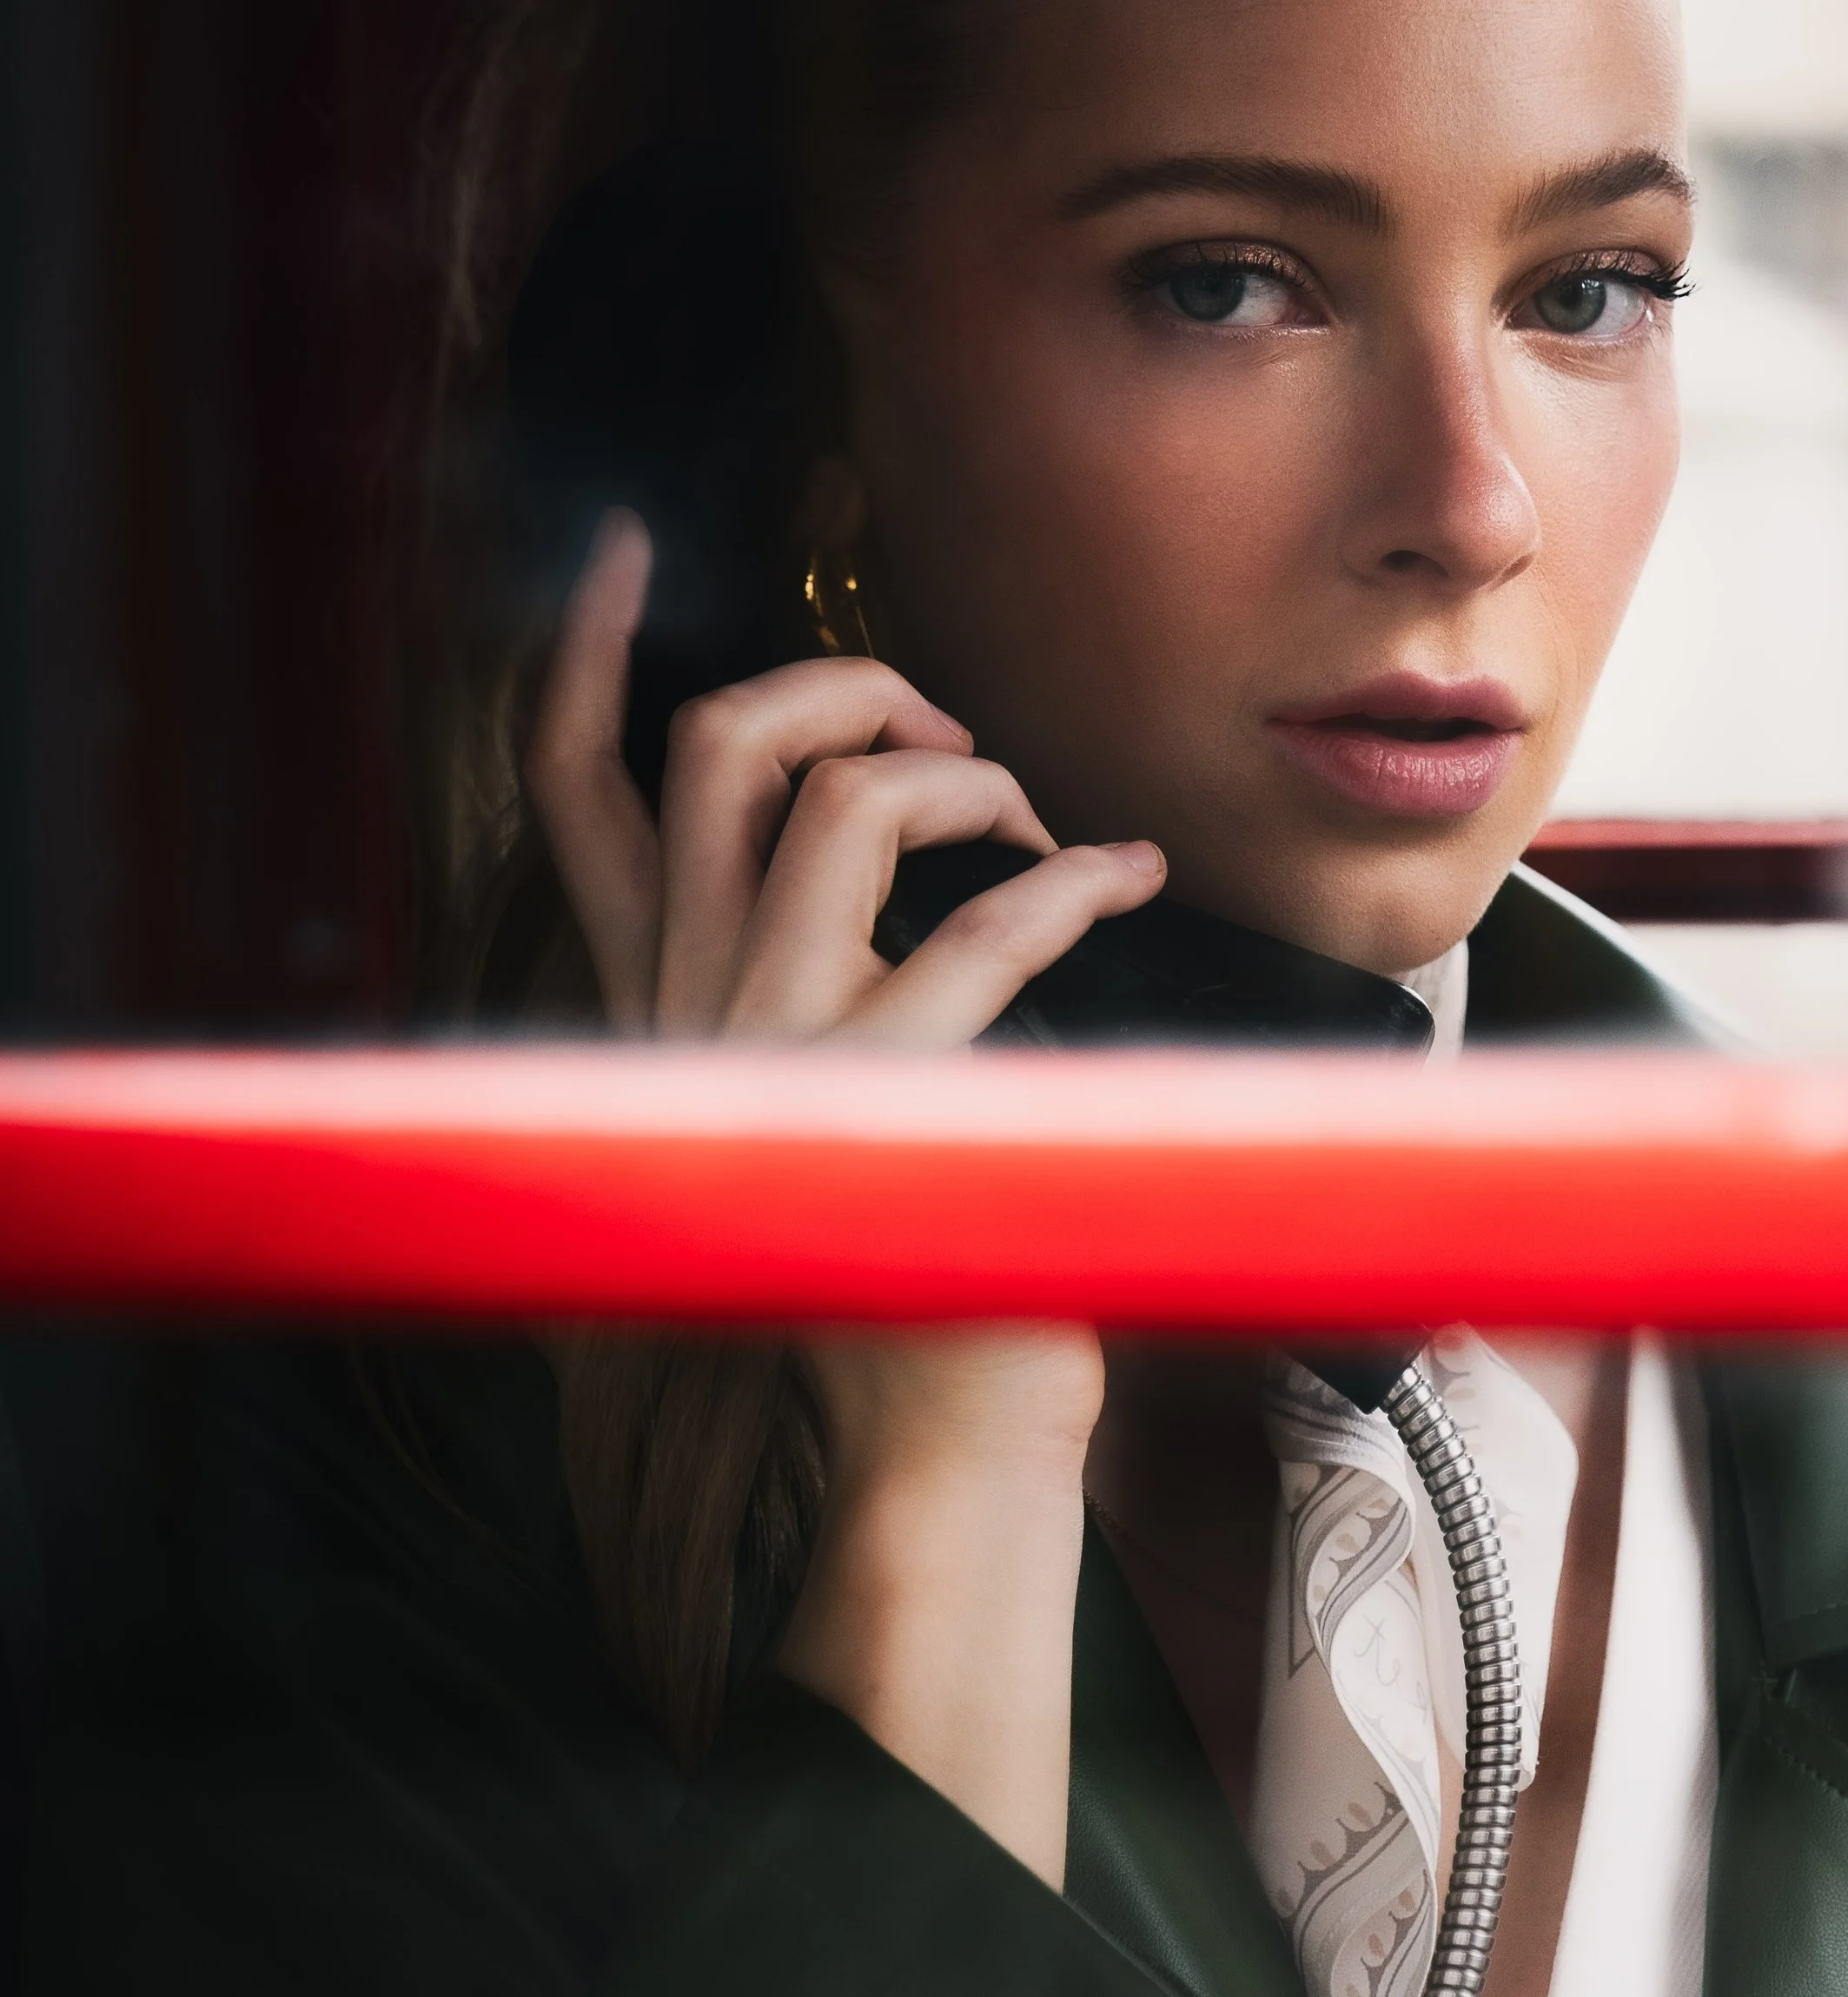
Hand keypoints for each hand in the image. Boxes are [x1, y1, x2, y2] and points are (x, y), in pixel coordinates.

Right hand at [526, 512, 1159, 1879]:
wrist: (923, 1450)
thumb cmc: (890, 1257)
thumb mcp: (804, 1088)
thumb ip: (795, 958)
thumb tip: (869, 799)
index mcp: (653, 1000)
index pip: (567, 793)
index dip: (586, 654)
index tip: (625, 546)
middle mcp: (683, 1010)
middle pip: (717, 748)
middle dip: (841, 685)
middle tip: (933, 725)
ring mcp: (770, 1050)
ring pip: (838, 804)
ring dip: (962, 777)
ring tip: (1036, 818)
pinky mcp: (881, 1099)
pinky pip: (986, 925)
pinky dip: (1078, 876)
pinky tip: (1131, 876)